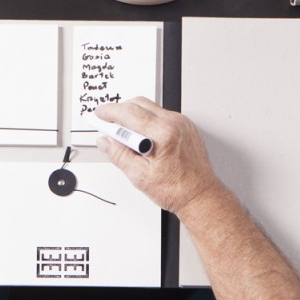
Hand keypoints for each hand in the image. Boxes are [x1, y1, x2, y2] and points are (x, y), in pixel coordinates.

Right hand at [95, 98, 222, 216]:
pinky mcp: (186, 126)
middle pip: (139, 104)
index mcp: (163, 134)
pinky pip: (161, 115)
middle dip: (120, 111)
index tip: (99, 115)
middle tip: (108, 124)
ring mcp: (182, 123)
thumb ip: (119, 155)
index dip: (110, 112)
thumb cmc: (177, 190)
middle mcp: (175, 123)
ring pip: (150, 108)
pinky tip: (142, 137)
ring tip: (125, 135)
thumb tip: (105, 142)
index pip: (129, 113)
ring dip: (134, 115)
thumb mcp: (139, 176)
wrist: (200, 195)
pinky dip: (148, 120)